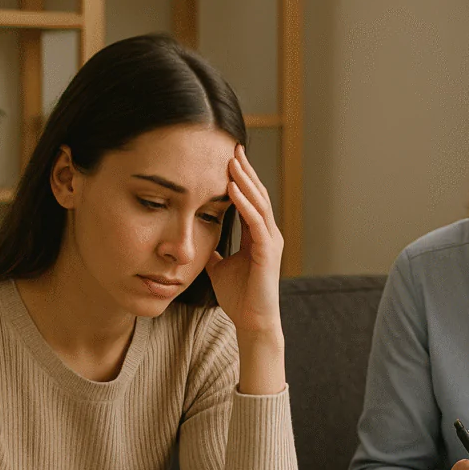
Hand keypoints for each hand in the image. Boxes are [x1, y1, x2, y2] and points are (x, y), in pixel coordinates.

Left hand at [206, 145, 283, 336]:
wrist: (251, 321)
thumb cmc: (238, 297)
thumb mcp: (219, 266)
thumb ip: (213, 249)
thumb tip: (197, 238)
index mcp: (258, 236)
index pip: (250, 199)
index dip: (240, 178)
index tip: (228, 158)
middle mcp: (268, 234)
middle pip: (257, 194)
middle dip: (245, 171)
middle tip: (233, 147)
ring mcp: (271, 242)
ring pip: (259, 203)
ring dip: (245, 181)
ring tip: (233, 161)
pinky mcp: (268, 252)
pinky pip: (256, 222)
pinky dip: (244, 204)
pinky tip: (232, 189)